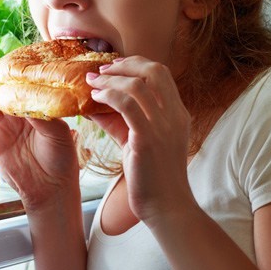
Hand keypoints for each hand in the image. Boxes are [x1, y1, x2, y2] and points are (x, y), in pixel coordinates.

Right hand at [0, 55, 79, 210]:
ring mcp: (5, 130)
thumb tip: (25, 97)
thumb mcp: (57, 132)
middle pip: (3, 93)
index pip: (23, 88)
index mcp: (38, 112)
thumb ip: (40, 114)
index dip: (14, 75)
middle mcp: (20, 119)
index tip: (7, 59)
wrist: (51, 188)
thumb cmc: (61, 159)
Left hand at [87, 56, 194, 224]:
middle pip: (154, 70)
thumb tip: (96, 104)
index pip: (162, 73)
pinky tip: (95, 99)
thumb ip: (122, 121)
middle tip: (102, 70)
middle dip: (125, 64)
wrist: (166, 205)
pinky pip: (127, 105)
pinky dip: (108, 96)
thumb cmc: (153, 177)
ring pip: (137, 85)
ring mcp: (163, 126)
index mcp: (178, 113)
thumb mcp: (141, 141)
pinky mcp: (147, 139)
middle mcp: (174, 115)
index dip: (137, 64)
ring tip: (92, 83)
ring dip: (110, 79)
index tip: (115, 67)